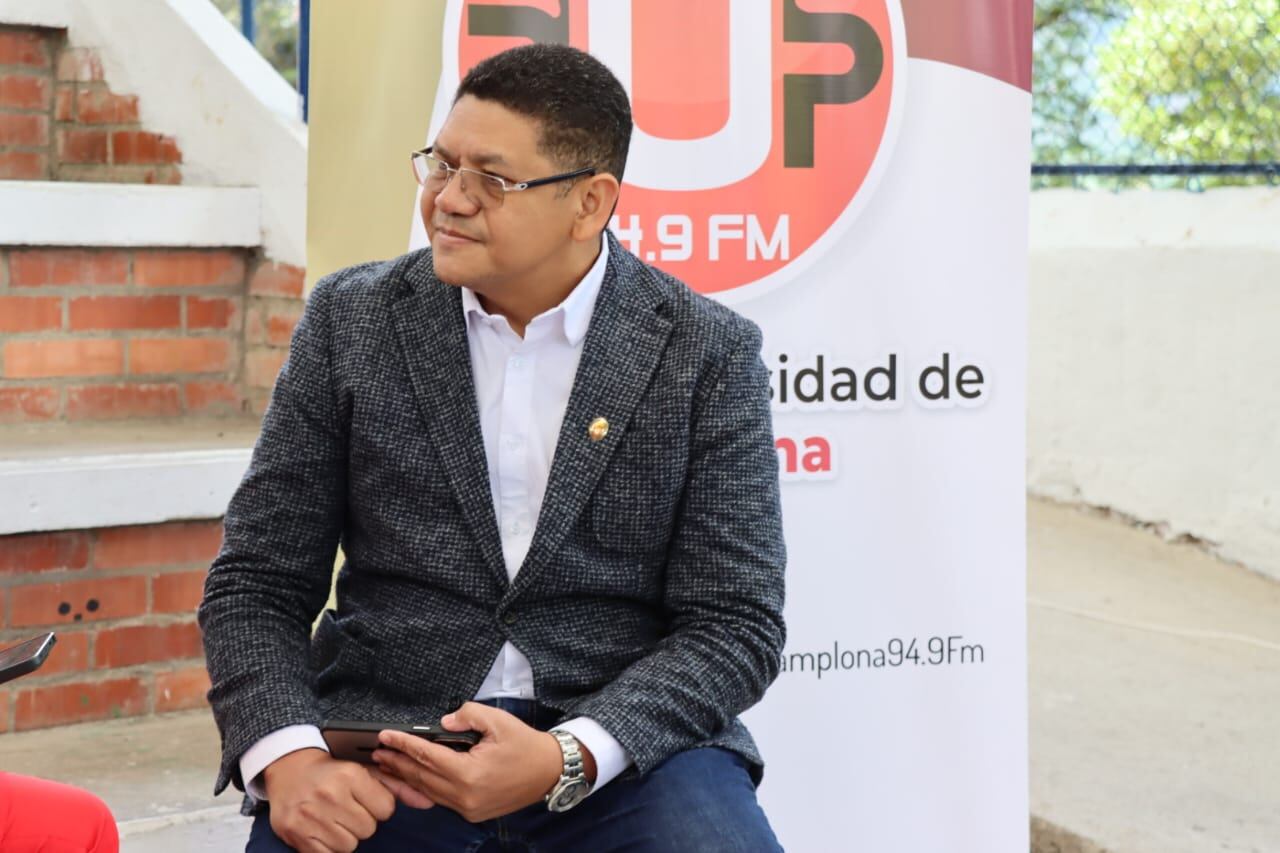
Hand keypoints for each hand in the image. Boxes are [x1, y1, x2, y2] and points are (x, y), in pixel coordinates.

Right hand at [261, 748, 396, 852]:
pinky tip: (323, 831)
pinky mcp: (296, 833)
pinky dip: (328, 847)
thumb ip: (394, 786)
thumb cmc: (330, 772)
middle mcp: (330, 794)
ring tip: (334, 820)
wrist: (289, 768)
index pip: (386, 809)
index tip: (366, 801)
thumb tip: (424, 800)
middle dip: (362, 822)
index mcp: (350, 775)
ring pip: (349, 845)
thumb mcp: (362, 770)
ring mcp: (311, 816)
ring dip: (345, 836)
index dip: (379, 807)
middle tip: (347, 810)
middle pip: (368, 829)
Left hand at [371, 702, 595, 821]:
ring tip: (385, 765)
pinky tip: (409, 781)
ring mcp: (468, 808)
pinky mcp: (472, 813)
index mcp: (470, 772)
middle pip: (421, 777)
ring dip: (405, 778)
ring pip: (427, 792)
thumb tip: (442, 723)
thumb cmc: (524, 744)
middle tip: (376, 751)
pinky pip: (440, 800)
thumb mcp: (498, 720)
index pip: (427, 755)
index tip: (384, 735)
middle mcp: (465, 795)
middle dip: (396, 763)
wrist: (549, 772)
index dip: (403, 744)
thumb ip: (467, 715)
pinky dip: (422, 790)